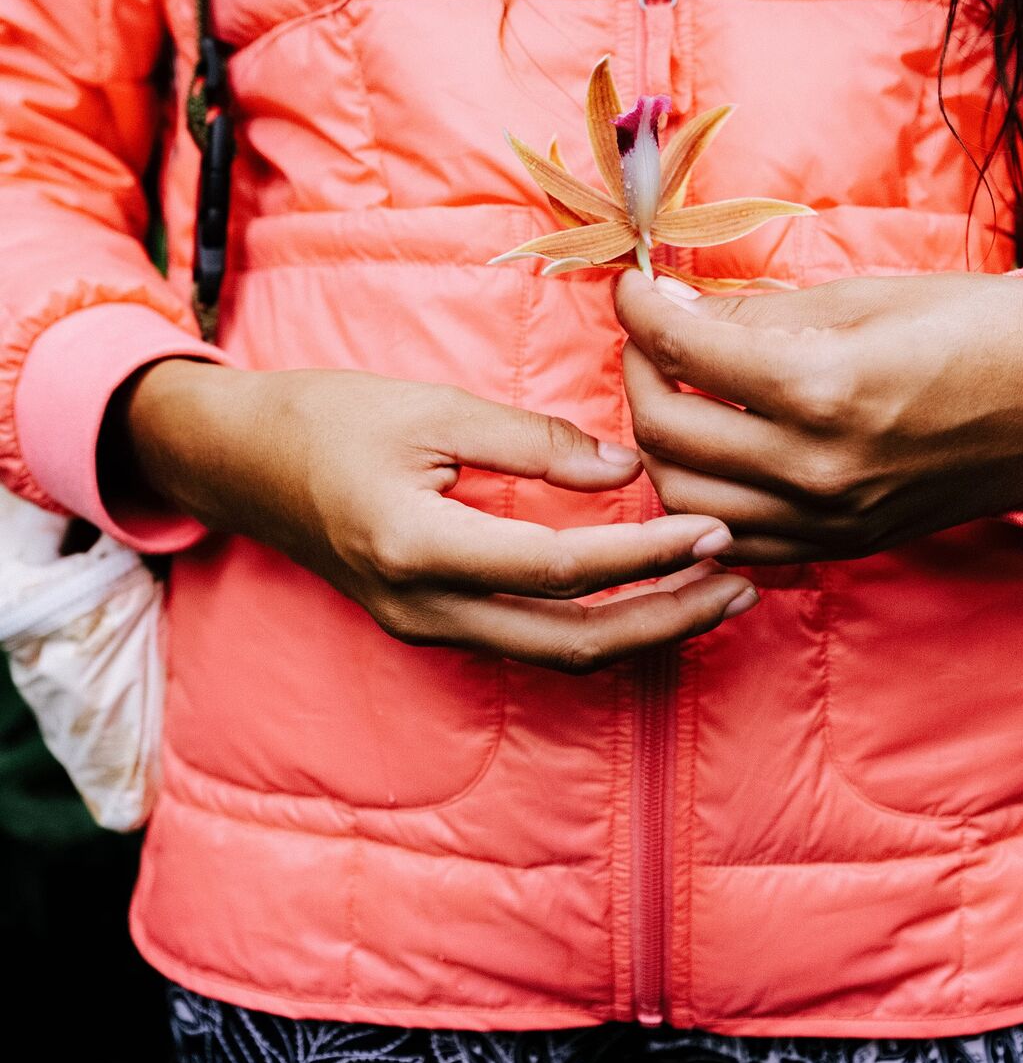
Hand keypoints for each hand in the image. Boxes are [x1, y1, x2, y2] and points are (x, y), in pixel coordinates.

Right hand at [120, 362, 757, 670]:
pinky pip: (526, 641)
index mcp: (421, 546)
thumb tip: (628, 468)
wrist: (244, 462)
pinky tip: (637, 595)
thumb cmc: (332, 419)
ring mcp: (424, 627)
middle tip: (738, 584)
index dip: (646, 555)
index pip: (561, 568)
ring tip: (710, 596)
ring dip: (638, 631)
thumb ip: (535, 442)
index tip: (714, 530)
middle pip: (570, 641)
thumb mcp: (434, 409)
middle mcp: (425, 608)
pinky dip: (593, 624)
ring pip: (553, 654)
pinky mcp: (428, 624)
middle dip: (664, 620)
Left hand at [615, 269, 1022, 563]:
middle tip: (649, 337)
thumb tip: (673, 309)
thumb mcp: (867, 298)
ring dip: (657, 439)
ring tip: (674, 393)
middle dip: (635, 370)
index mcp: (824, 387)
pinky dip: (699, 499)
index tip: (632, 287)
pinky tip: (709, 457)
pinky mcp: (840, 546)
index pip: (684, 348)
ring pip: (681, 495)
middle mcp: (816, 467)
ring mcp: (826, 519)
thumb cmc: (982, 331)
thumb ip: (757, 313)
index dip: (638, 308)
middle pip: (665, 429)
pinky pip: (732, 540)